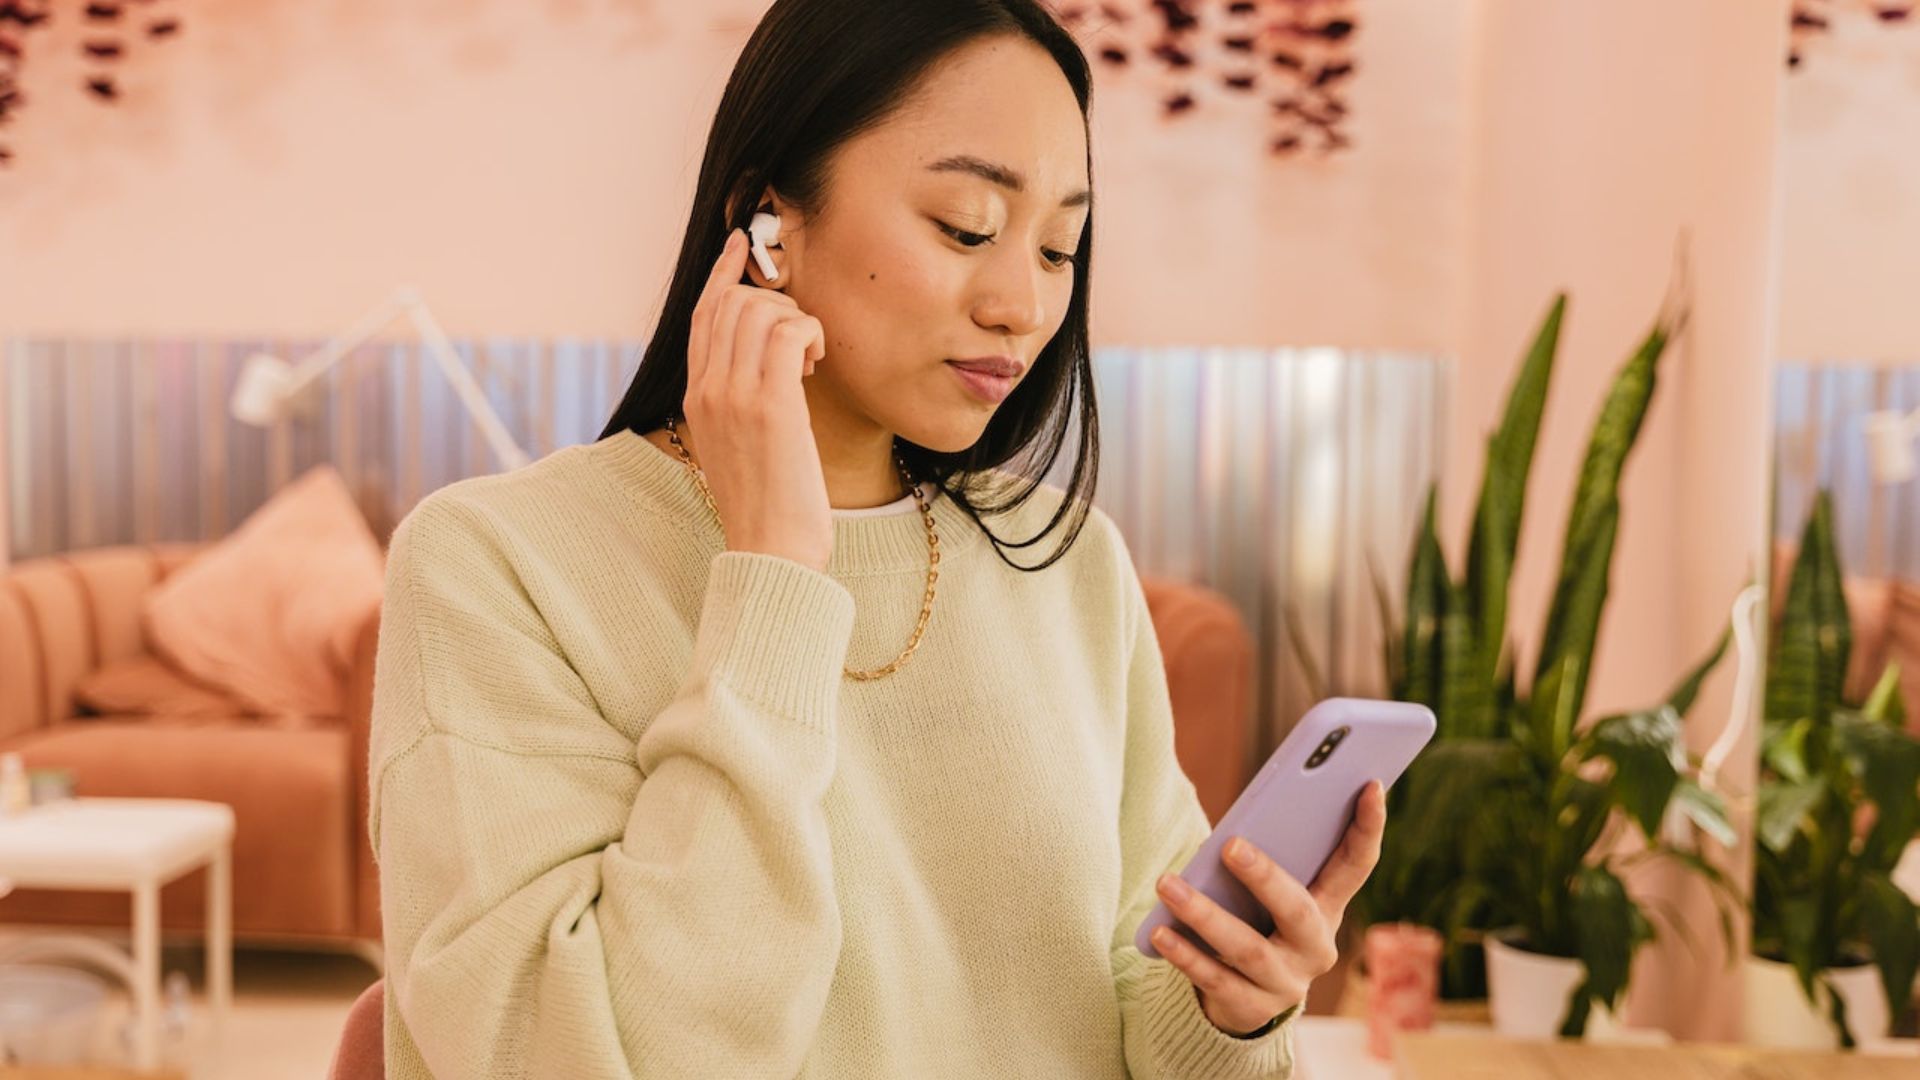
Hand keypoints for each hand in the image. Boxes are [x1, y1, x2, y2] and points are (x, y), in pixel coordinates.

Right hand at [682, 228, 832, 570]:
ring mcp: (734, 394)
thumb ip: (742, 400)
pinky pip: (786, 329)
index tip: (742, 245)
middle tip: (802, 344)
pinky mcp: (769, 404)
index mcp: (696, 397)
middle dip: (774, 302)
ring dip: (795, 319)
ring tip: (808, 361)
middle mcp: (707, 389)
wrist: (771, 551)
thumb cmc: (769, 505)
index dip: (724, 273)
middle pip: (731, 301)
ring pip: (758, 308)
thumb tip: (774, 367)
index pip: (702, 315)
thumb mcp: (742, 444)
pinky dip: (809, 332)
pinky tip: (815, 363)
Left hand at [1149, 780, 1387, 1036]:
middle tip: (1231, 844)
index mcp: (1328, 906)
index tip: (1371, 784)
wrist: (1242, 998)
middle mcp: (1316, 947)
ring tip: (1167, 884)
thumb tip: (1234, 833)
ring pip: (1248, 948)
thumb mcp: (1268, 893)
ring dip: (1205, 915)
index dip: (1368, 826)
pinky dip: (1186, 953)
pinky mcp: (1252, 1008)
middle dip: (1265, 877)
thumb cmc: (1254, 921)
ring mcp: (1287, 982)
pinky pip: (1215, 979)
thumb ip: (1266, 862)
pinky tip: (1161, 931)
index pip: (1357, 865)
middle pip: (1297, 910)